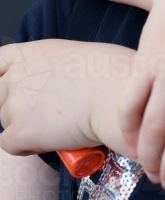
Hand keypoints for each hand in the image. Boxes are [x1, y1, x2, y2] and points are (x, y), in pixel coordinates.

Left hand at [0, 40, 130, 156]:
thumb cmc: (116, 75)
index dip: (3, 77)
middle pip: (1, 95)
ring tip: (58, 126)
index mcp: (31, 53)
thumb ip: (53, 68)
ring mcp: (16, 104)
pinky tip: (51, 140)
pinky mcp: (21, 132)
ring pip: (6, 120)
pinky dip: (27, 146)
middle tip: (47, 110)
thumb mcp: (79, 56)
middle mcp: (17, 76)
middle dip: (19, 104)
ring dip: (26, 125)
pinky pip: (9, 144)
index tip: (13, 85)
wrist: (119, 97)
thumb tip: (53, 82)